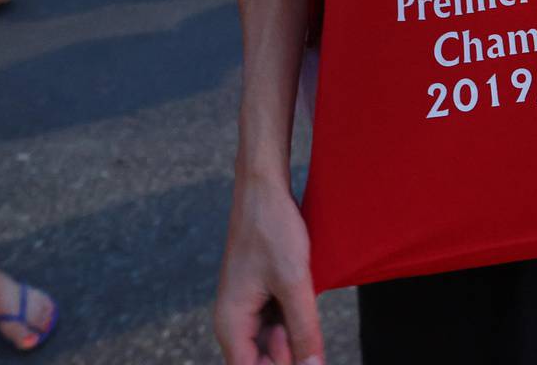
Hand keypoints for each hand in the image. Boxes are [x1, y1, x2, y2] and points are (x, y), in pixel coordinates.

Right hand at [215, 177, 321, 364]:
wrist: (264, 188)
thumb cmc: (272, 229)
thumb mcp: (295, 282)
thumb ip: (304, 331)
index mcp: (231, 324)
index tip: (302, 345)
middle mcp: (234, 322)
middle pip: (264, 360)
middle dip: (289, 349)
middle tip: (297, 308)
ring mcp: (247, 310)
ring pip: (276, 343)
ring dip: (294, 331)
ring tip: (297, 293)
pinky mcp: (261, 297)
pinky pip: (280, 322)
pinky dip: (295, 315)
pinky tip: (301, 290)